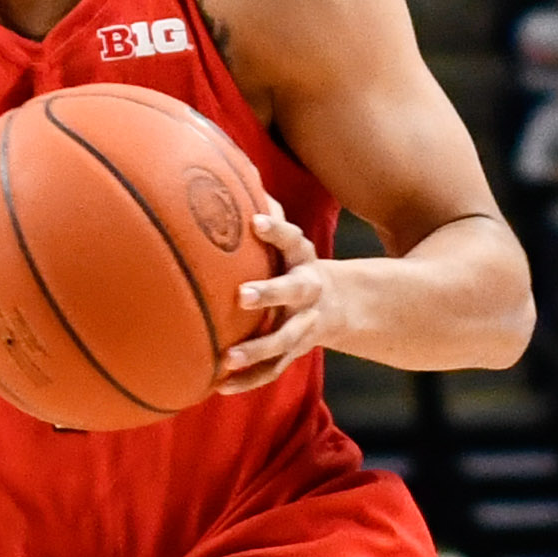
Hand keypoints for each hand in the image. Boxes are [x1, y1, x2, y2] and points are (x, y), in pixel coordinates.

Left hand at [216, 196, 356, 393]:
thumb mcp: (285, 241)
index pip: (292, 239)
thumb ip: (262, 215)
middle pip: (294, 291)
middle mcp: (309, 291)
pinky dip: (248, 379)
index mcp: (302, 259)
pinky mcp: (296, 350)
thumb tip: (226, 169)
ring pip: (285, 338)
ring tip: (227, 358)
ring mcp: (305, 324)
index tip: (256, 221)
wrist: (340, 304)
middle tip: (241, 296)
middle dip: (270, 293)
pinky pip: (273, 369)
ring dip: (258, 348)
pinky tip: (218, 387)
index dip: (276, 230)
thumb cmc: (292, 263)